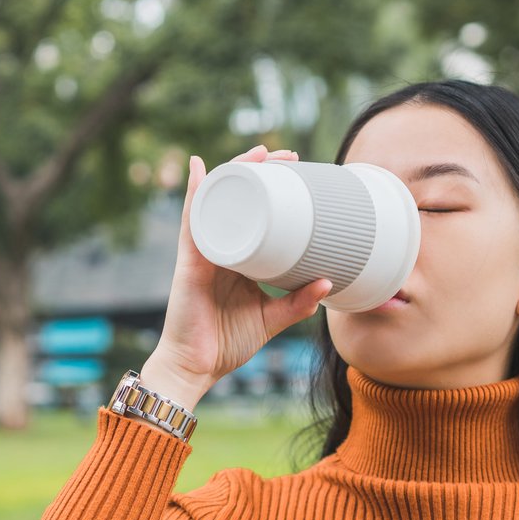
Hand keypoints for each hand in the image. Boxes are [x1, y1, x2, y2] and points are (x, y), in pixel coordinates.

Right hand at [148, 144, 333, 401]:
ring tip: (258, 152)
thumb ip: (298, 303)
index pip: (254, 214)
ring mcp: (202, 252)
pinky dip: (195, 192)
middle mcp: (218, 248)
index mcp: (236, 259)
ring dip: (235, 171)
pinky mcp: (189, 262)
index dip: (272, 189)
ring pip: (217, 201)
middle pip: (236, 198)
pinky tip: (200, 167)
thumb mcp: (271, 318)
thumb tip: (328, 282)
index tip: (297, 171)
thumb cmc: (226, 343)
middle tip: (287, 155)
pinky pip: (192, 220)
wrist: (197, 367)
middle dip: (259, 171)